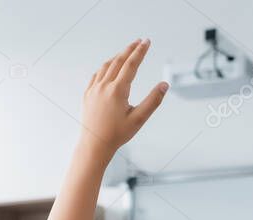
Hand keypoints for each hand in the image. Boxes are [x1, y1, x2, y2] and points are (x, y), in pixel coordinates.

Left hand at [79, 39, 167, 160]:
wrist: (94, 145)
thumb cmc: (116, 134)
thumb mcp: (139, 119)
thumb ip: (153, 101)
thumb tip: (164, 85)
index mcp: (117, 90)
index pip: (131, 64)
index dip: (140, 51)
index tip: (147, 42)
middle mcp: (104, 86)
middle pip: (118, 61)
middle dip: (130, 49)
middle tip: (140, 42)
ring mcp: (93, 90)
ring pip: (106, 66)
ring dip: (117, 57)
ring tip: (126, 52)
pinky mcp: (87, 95)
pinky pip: (96, 75)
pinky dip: (105, 67)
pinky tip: (108, 67)